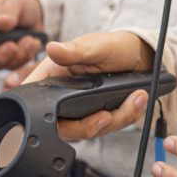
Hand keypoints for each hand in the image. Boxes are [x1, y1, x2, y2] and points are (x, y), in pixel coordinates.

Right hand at [0, 0, 44, 69]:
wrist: (34, 14)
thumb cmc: (16, 5)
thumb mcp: (13, 2)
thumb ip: (8, 12)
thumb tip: (0, 22)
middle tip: (12, 46)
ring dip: (16, 55)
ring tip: (28, 40)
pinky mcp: (6, 62)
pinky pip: (14, 67)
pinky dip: (25, 57)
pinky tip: (32, 44)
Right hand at [23, 31, 154, 141]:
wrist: (141, 55)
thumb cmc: (113, 45)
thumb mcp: (94, 46)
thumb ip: (73, 51)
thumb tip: (52, 48)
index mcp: (53, 77)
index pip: (35, 105)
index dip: (42, 119)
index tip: (67, 119)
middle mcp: (64, 97)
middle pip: (64, 128)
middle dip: (89, 126)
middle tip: (107, 115)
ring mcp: (82, 110)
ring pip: (91, 131)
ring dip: (116, 118)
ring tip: (135, 97)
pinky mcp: (101, 116)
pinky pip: (110, 127)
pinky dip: (126, 116)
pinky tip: (137, 100)